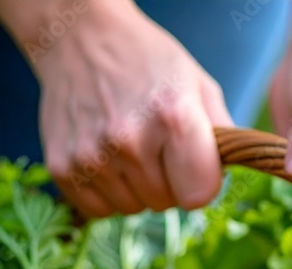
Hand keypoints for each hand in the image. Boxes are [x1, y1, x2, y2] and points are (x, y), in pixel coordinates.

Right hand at [0, 0, 230, 217]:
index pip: (199, 195)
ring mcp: (92, 157)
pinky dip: (105, 192)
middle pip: (165, 204)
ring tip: (127, 147)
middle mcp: (130, 140)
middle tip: (154, 146)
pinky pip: (98, 209)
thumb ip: (221, 135)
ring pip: (132, 209)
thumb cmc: (147, 61)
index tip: (191, 163)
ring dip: (134, 187)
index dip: (199, 182)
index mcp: (172, 116)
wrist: (78, 37)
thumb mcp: (197, 84)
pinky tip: (104, 157)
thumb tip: (228, 180)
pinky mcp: (62, 168)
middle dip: (166, 182)